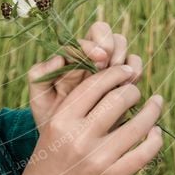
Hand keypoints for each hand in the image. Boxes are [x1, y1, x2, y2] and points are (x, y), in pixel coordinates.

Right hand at [8, 65, 163, 174]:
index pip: (95, 84)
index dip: (116, 73)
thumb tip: (112, 85)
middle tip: (137, 90)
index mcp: (61, 120)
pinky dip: (155, 139)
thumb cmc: (47, 163)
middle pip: (119, 98)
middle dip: (133, 89)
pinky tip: (156, 133)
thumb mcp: (52, 129)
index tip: (126, 70)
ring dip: (152, 110)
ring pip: (138, 124)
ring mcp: (98, 159)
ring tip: (156, 102)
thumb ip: (76, 108)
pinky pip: (144, 152)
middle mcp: (79, 136)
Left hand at [27, 21, 143, 128]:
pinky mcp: (122, 80)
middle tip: (110, 65)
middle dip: (111, 45)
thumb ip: (40, 75)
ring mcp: (106, 67)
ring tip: (122, 77)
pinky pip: (133, 66)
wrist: (67, 142)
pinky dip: (135, 71)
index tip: (99, 60)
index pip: (80, 39)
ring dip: (124, 57)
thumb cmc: (51, 116)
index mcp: (68, 57)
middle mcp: (88, 57)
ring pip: (121, 45)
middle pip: (104, 32)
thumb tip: (58, 58)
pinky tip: (130, 84)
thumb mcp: (39, 98)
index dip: (93, 45)